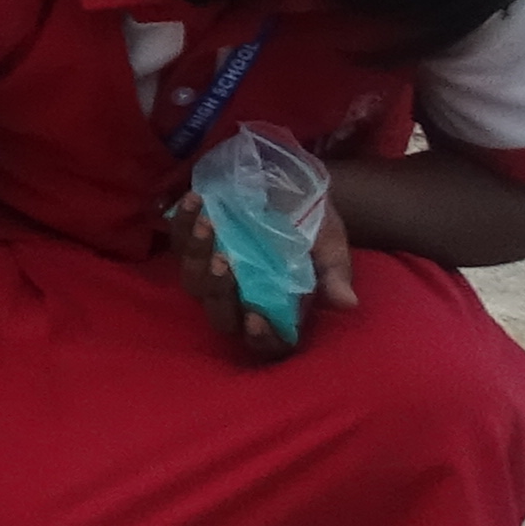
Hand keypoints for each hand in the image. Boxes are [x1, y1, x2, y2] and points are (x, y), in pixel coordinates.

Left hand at [160, 185, 355, 360]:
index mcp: (277, 307)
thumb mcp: (329, 245)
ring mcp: (212, 273)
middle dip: (219, 292)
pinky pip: (177, 243)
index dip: (260, 338)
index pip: (267, 342)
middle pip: (220, 316)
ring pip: (193, 281)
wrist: (292, 183)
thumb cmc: (313, 224)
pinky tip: (193, 201)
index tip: (256, 318)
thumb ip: (334, 274)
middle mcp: (240, 297)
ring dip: (196, 254)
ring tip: (210, 223)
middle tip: (225, 261)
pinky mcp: (192, 246)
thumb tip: (346, 302)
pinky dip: (182, 223)